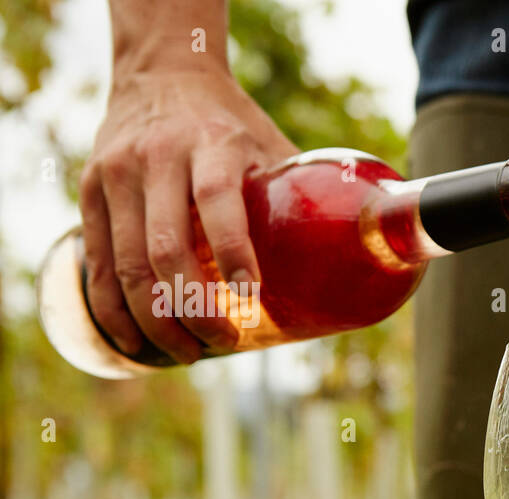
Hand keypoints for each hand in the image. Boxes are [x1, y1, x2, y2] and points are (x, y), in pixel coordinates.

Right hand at [79, 69, 295, 361]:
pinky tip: (138, 341)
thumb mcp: (271, 145)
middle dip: (193, 309)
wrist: (162, 71)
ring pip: (127, 264)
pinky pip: (98, 262)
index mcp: (211, 145)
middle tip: (224, 342)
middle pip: (166, 249)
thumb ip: (302, 196)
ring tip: (188, 353)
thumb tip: (356, 258)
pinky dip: (115, 309)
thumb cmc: (232, 125)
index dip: (234, 252)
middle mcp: (156, 157)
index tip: (250, 297)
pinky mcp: (90, 190)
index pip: (217, 201)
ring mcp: (115, 174)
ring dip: (155, 321)